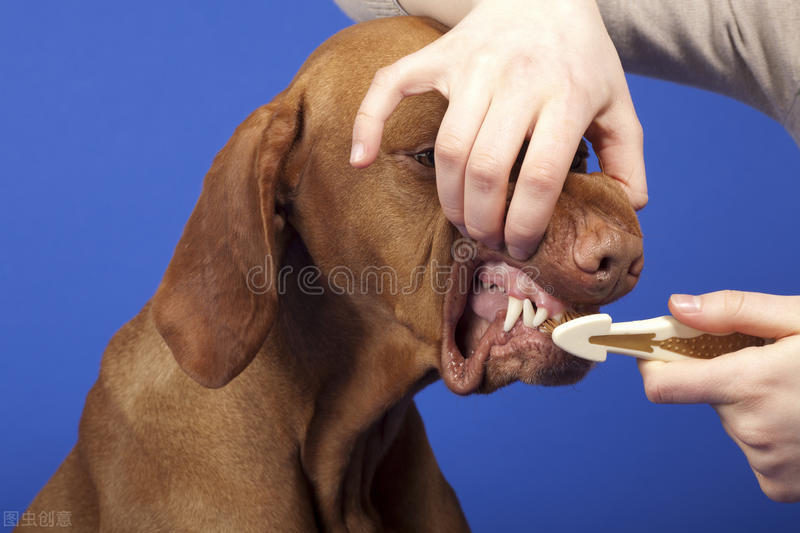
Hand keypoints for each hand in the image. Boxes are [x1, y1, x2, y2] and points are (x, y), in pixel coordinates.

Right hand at [350, 0, 646, 257]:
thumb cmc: (580, 56)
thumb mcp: (617, 102)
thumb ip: (627, 156)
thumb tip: (628, 206)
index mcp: (564, 95)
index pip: (540, 175)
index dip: (526, 223)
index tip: (521, 247)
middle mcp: (515, 79)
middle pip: (487, 170)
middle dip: (483, 220)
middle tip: (488, 239)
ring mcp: (471, 65)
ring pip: (449, 148)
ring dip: (449, 199)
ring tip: (463, 220)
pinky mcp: (438, 56)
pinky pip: (391, 87)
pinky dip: (369, 123)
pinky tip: (362, 160)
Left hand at [639, 291, 799, 501]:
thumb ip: (732, 312)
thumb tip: (676, 306)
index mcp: (749, 385)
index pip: (661, 385)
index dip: (652, 363)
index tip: (655, 349)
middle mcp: (751, 430)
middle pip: (706, 396)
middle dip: (725, 375)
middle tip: (768, 363)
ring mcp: (767, 463)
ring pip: (734, 422)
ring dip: (754, 405)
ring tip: (798, 392)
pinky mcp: (780, 487)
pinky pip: (756, 452)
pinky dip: (772, 434)